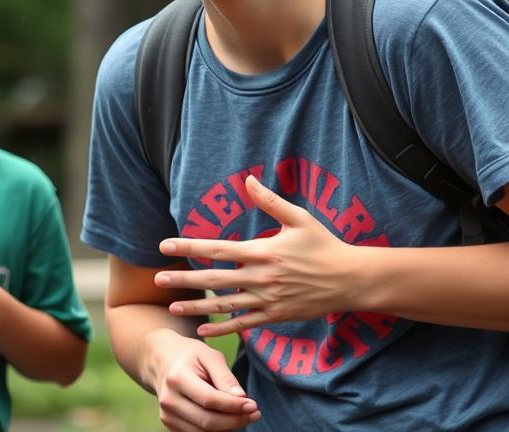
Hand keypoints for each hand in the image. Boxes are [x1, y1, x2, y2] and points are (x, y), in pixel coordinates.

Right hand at [147, 329, 260, 430]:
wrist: (162, 361)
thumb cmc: (190, 355)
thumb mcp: (209, 355)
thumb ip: (225, 377)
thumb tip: (241, 398)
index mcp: (177, 378)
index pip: (209, 400)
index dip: (234, 406)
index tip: (253, 405)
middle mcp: (169, 400)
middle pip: (207, 421)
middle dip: (235, 420)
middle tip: (254, 413)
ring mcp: (166, 415)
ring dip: (228, 427)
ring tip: (242, 414)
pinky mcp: (169, 425)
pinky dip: (216, 430)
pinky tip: (226, 417)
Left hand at [156, 176, 361, 336]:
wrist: (351, 280)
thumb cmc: (324, 245)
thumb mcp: (299, 218)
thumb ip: (270, 200)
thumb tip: (248, 179)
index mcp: (261, 252)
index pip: (217, 249)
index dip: (188, 247)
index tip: (165, 245)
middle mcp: (260, 278)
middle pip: (213, 279)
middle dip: (183, 279)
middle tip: (157, 279)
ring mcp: (267, 300)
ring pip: (224, 305)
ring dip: (196, 306)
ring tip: (172, 305)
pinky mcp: (275, 316)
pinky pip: (243, 325)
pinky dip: (222, 328)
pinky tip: (203, 329)